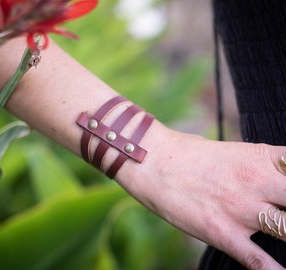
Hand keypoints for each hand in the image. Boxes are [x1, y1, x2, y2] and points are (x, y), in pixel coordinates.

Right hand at [117, 126, 285, 269]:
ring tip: (284, 233)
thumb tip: (279, 179)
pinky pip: (260, 261)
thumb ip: (261, 167)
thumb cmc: (189, 154)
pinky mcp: (222, 232)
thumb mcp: (232, 151)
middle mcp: (258, 183)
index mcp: (262, 158)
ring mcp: (241, 209)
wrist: (152, 161)